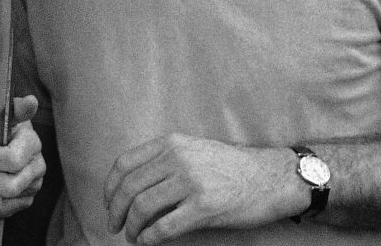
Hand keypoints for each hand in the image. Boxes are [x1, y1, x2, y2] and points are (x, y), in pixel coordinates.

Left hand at [0, 95, 45, 217]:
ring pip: (3, 201)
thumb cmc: (0, 128)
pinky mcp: (25, 200)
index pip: (12, 161)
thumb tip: (30, 101)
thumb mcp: (6, 115)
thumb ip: (15, 109)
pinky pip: (3, 212)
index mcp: (32, 143)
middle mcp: (38, 167)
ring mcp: (33, 186)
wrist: (1, 141)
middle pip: (10, 187)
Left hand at [103, 134, 301, 244]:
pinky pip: (163, 227)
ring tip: (132, 236)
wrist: (271, 178)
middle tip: (114, 225)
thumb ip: (164, 161)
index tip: (108, 203)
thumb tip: (132, 186)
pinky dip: (149, 238)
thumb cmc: (232, 167)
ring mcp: (190, 182)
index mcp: (172, 144)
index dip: (110, 187)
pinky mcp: (204, 207)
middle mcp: (177, 159)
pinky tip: (147, 243)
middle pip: (128, 188)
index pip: (124, 164)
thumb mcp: (194, 150)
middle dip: (115, 211)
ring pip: (142, 208)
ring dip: (131, 227)